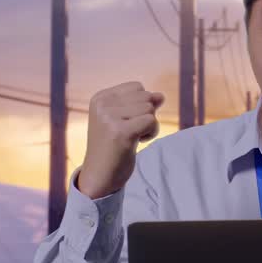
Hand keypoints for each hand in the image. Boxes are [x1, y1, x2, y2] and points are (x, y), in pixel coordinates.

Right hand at [76, 82, 164, 198]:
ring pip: (150, 109)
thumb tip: (161, 95)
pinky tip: (137, 142)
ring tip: (133, 137)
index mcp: (100, 98)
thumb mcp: (126, 120)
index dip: (141, 105)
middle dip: (146, 115)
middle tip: (131, 132)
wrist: (100, 175)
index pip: (137, 87)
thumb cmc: (114, 147)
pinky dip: (151, 133)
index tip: (127, 122)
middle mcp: (102, 104)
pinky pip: (151, 121)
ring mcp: (109, 117)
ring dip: (149, 125)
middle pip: (145, 96)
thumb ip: (142, 104)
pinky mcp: (120, 131)